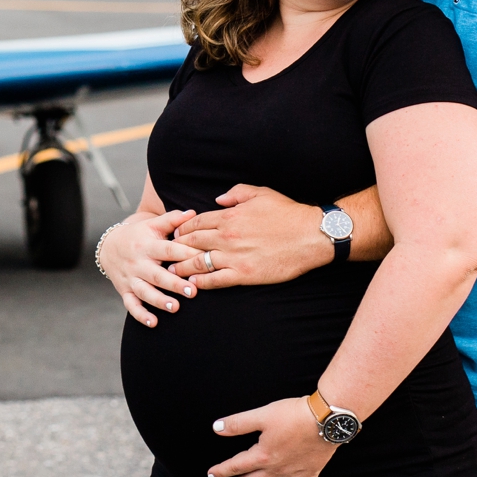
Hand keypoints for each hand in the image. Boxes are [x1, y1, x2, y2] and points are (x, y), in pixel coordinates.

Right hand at [98, 210, 200, 326]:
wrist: (109, 246)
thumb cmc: (139, 235)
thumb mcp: (152, 224)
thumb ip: (172, 219)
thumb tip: (193, 213)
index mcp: (148, 245)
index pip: (168, 249)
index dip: (185, 253)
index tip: (202, 259)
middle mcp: (138, 263)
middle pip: (157, 275)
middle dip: (174, 284)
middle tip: (193, 291)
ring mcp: (131, 278)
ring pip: (145, 292)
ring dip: (159, 301)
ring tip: (174, 307)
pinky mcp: (125, 291)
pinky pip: (131, 305)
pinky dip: (141, 315)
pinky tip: (154, 322)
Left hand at [169, 185, 332, 287]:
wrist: (310, 236)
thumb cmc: (287, 213)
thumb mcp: (260, 193)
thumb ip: (235, 194)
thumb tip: (217, 200)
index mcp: (229, 216)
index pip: (196, 222)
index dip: (182, 228)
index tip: (175, 233)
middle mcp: (227, 237)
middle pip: (192, 242)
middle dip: (176, 247)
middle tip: (166, 253)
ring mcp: (234, 257)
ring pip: (198, 263)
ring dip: (182, 267)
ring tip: (172, 272)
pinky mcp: (244, 274)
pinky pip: (215, 280)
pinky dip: (201, 282)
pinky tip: (193, 283)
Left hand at [206, 396, 336, 476]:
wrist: (326, 419)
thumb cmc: (293, 414)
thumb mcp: (261, 415)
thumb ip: (238, 424)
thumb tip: (216, 428)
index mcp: (262, 455)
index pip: (237, 465)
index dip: (222, 470)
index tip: (211, 475)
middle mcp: (277, 469)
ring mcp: (294, 474)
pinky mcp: (311, 473)